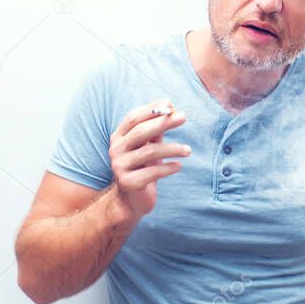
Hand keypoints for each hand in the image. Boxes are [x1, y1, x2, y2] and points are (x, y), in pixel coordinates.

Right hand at [109, 99, 190, 218]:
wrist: (131, 199)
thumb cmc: (143, 167)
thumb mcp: (149, 145)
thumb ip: (156, 128)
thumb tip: (170, 106)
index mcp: (119, 137)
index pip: (132, 118)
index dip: (151, 109)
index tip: (170, 104)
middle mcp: (116, 149)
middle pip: (140, 132)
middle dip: (163, 122)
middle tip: (183, 117)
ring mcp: (120, 166)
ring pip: (149, 152)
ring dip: (172, 149)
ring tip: (188, 150)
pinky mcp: (129, 183)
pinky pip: (152, 172)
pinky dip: (168, 168)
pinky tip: (179, 166)